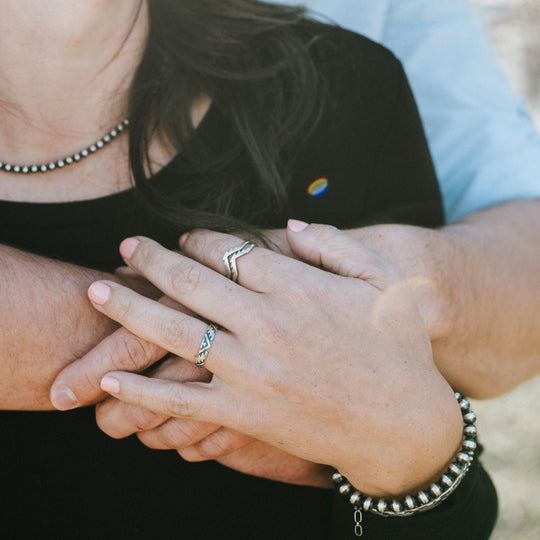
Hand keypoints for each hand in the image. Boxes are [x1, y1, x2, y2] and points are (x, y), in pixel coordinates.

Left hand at [87, 221, 461, 494]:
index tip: (184, 239)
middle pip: (191, 282)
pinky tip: (112, 380)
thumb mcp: (384, 282)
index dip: (199, 240)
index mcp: (299, 286)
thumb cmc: (399, 350)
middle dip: (152, 260)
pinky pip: (179, 400)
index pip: (230, 252)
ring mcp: (251, 369)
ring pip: (174, 332)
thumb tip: (290, 223)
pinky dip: (140, 391)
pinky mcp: (244, 412)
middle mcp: (267, 323)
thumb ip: (337, 245)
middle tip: (127, 246)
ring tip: (98, 290)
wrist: (402, 425)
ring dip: (129, 308)